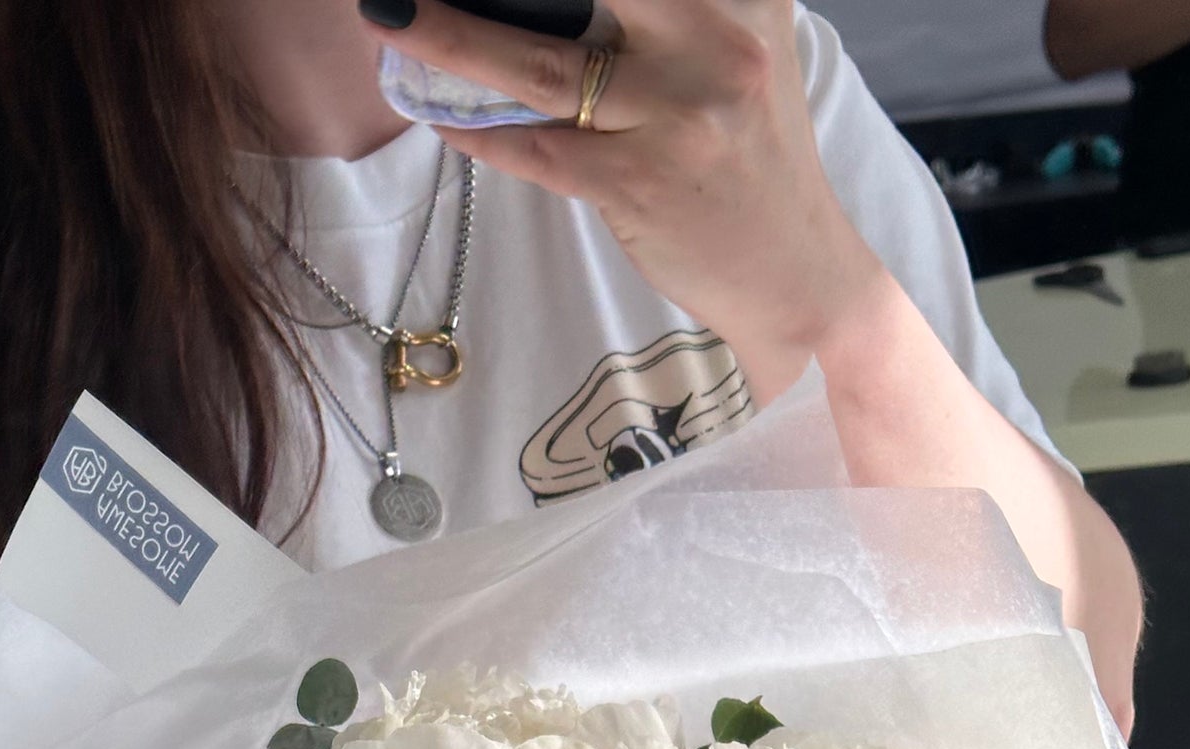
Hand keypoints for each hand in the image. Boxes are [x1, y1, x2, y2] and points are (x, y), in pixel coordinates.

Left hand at [366, 0, 877, 397]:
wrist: (800, 279)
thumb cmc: (750, 161)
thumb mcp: (735, 54)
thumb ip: (670, 11)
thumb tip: (544, 1)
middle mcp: (715, 39)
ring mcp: (676, 114)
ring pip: (535, 61)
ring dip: (447, 37)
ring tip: (389, 15)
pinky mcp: (640, 184)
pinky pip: (535, 147)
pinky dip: (478, 126)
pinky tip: (437, 108)